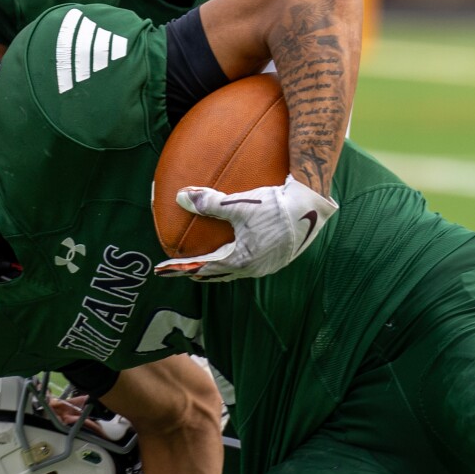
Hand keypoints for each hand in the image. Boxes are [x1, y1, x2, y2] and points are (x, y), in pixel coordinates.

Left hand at [156, 175, 336, 281]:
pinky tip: (235, 252)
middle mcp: (253, 268)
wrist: (312, 207)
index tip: (162, 269)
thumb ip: (209, 202)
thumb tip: (180, 197)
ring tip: (204, 267)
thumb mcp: (239, 204)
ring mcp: (267, 266)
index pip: (203, 267)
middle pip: (218, 275)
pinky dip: (233, 262)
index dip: (181, 268)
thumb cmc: (275, 205)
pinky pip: (248, 264)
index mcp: (242, 260)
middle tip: (179, 270)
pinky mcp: (277, 258)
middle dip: (197, 273)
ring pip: (234, 272)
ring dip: (217, 270)